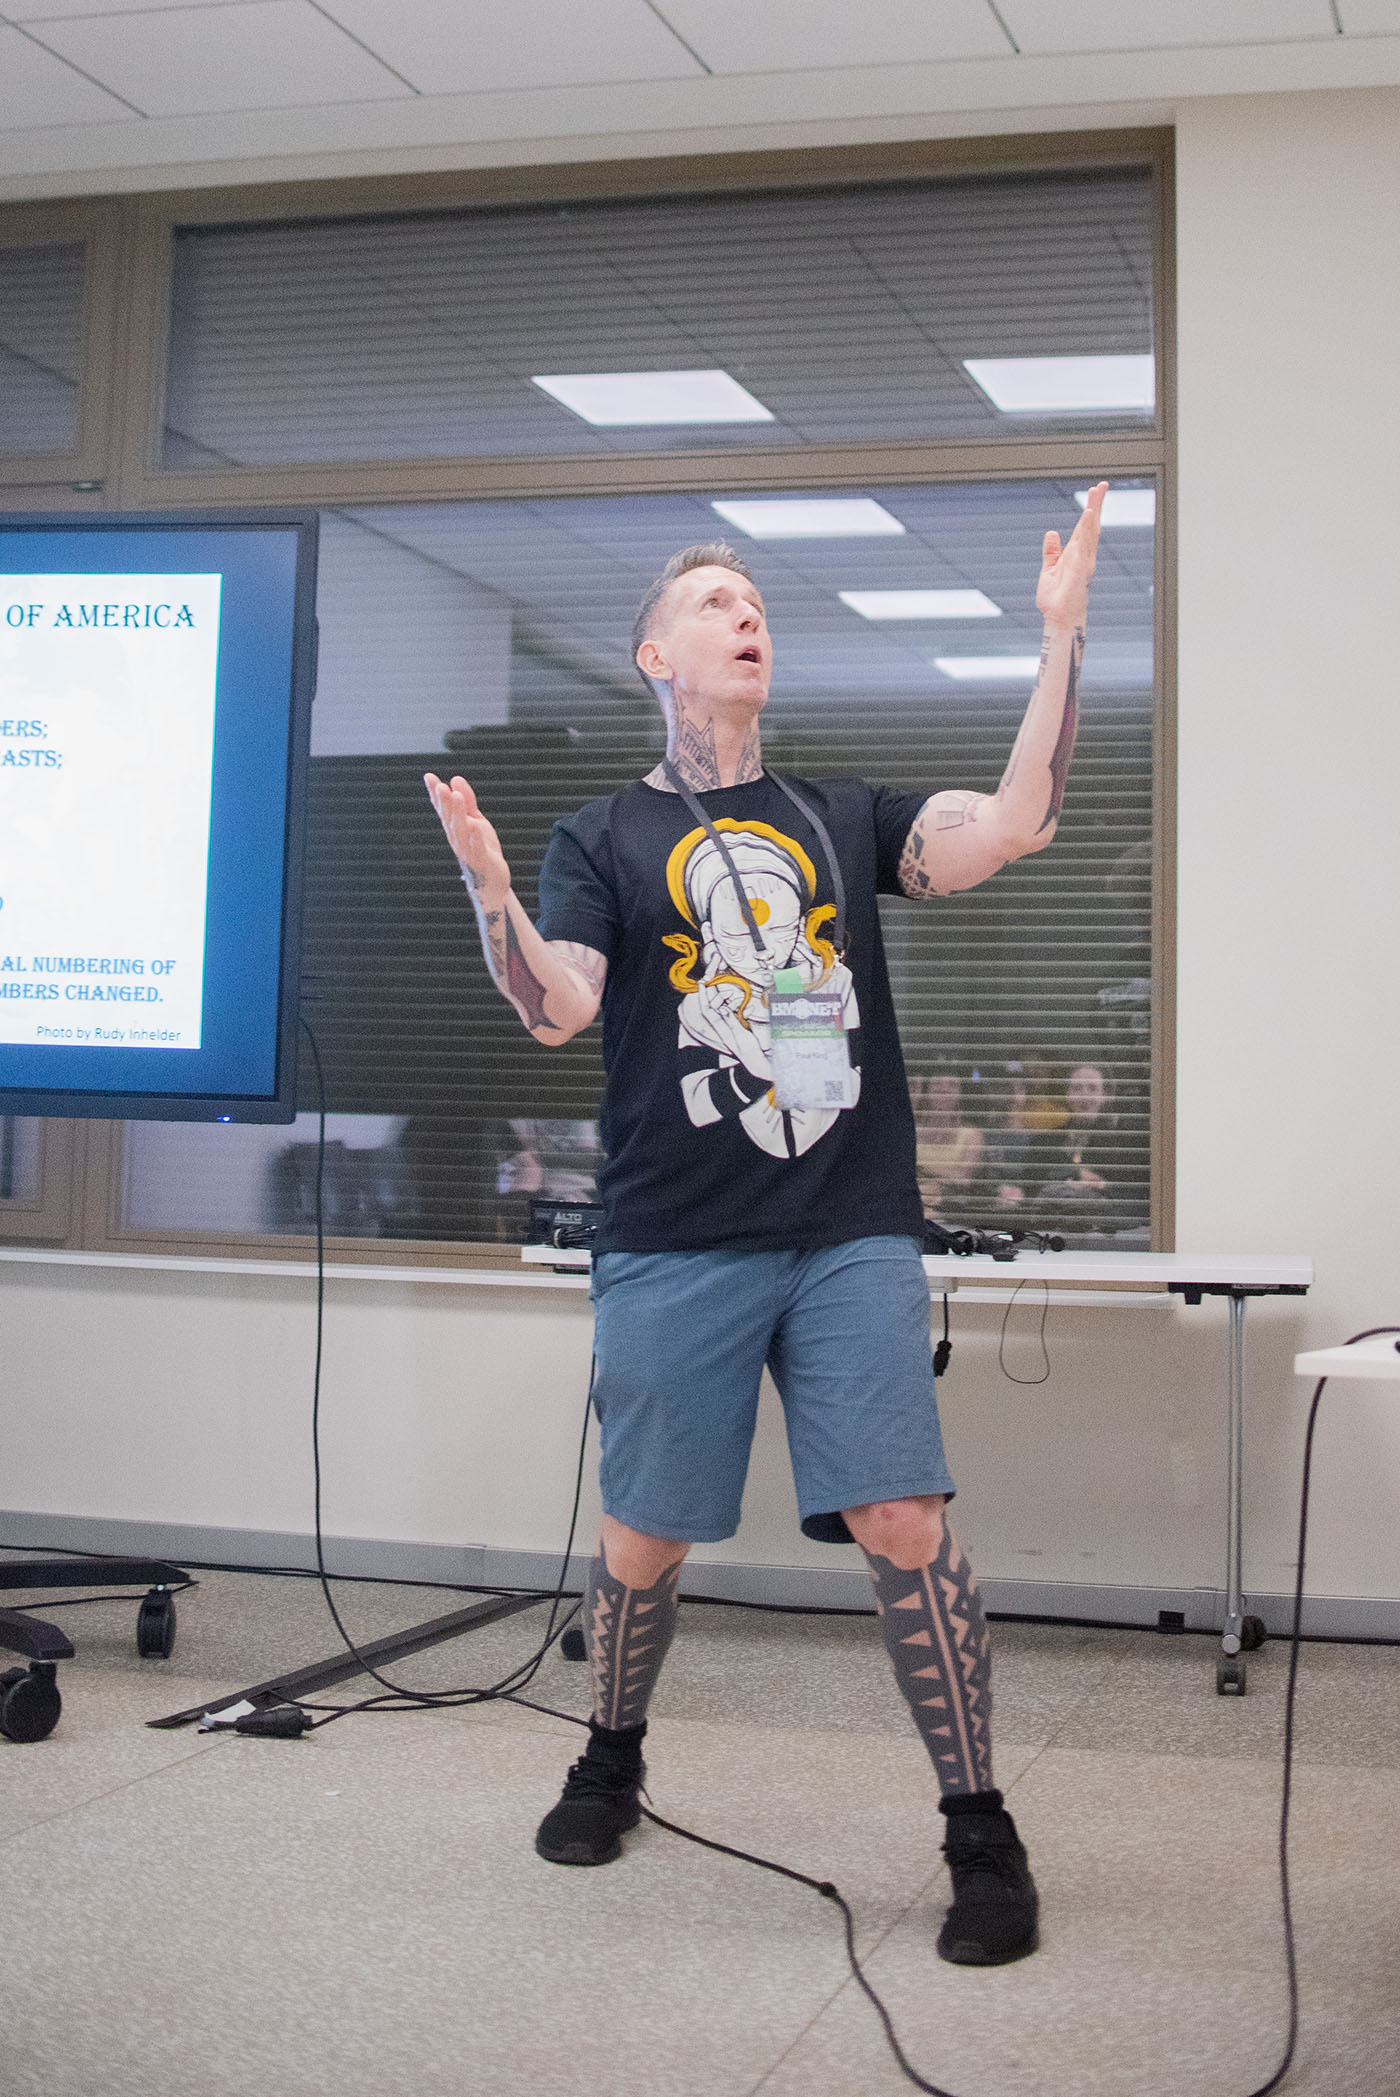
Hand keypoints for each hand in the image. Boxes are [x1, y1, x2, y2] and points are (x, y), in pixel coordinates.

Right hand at [424, 773, 510, 903]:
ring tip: (455, 797)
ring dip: (457, 814)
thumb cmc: (482, 849)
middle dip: (444, 802)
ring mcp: (467, 850)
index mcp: (454, 828)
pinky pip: (477, 848)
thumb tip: (455, 779)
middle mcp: (457, 839)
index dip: (435, 793)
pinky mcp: (481, 860)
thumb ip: (467, 801)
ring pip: (460, 830)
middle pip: (449, 818)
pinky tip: (474, 826)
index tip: (429, 777)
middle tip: (441, 786)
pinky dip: (475, 838)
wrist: (492, 881)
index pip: (442, 809)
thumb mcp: (476, 820)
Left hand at [1036, 480, 1106, 632]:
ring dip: (1093, 512)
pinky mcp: (1081, 569)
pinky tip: (1089, 516)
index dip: (1090, 509)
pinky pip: (1085, 546)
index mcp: (1074, 553)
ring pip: (1090, 532)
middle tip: (1102, 485)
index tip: (1094, 491)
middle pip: (1091, 525)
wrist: (1056, 618)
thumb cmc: (1054, 599)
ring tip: (1097, 493)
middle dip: (1097, 504)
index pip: (1083, 527)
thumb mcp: (1049, 569)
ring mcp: (1084, 562)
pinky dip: (1087, 530)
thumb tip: (1051, 533)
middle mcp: (1083, 555)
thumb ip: (1051, 552)